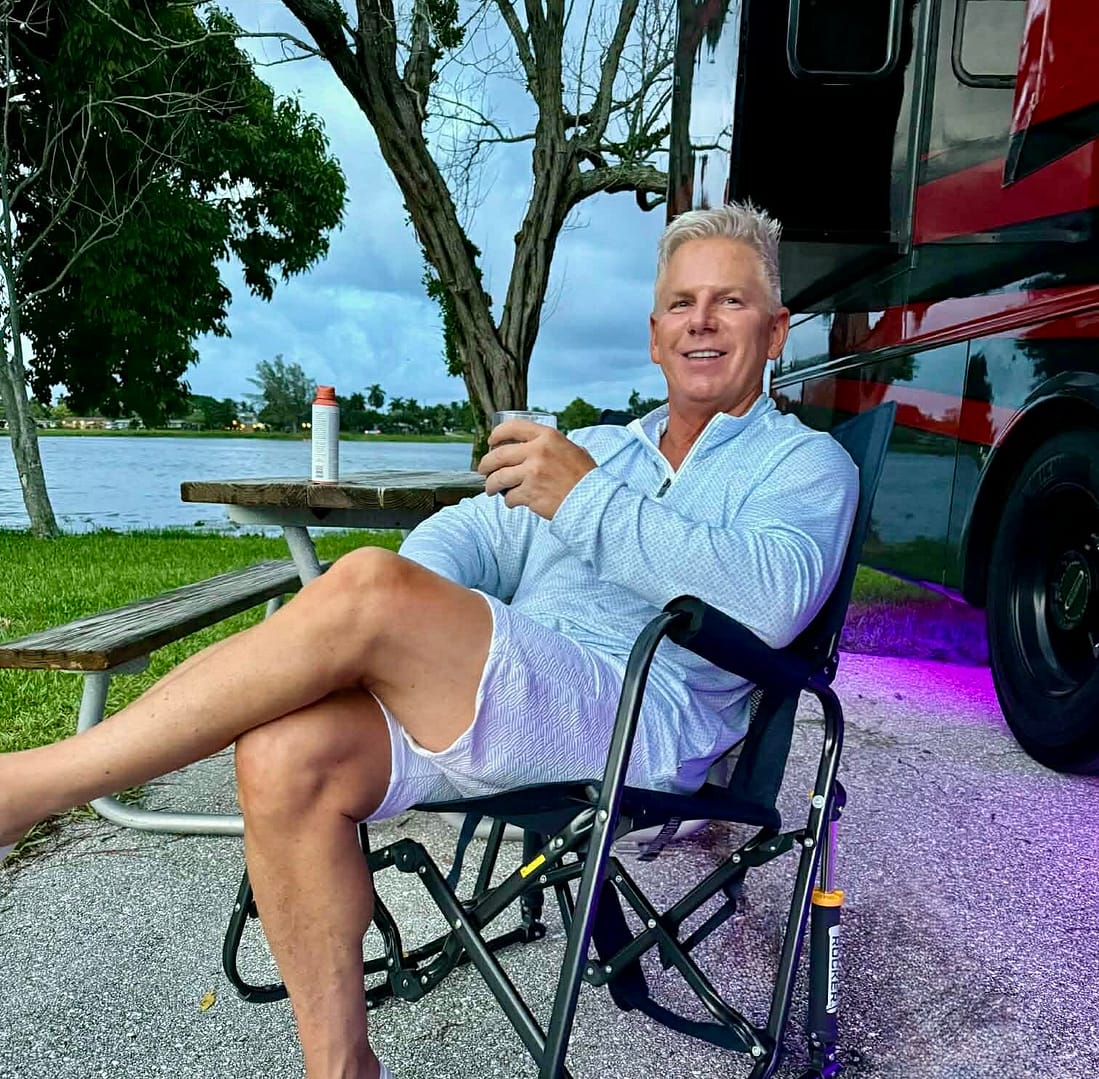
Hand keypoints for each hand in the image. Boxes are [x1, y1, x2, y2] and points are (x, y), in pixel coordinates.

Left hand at [479, 419, 595, 517]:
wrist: (593, 500)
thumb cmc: (585, 477)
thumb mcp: (572, 450)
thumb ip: (554, 445)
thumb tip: (538, 444)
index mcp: (547, 437)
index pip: (512, 428)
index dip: (497, 434)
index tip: (491, 442)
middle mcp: (537, 452)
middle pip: (498, 455)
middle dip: (486, 464)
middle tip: (483, 470)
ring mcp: (532, 474)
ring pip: (498, 478)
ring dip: (491, 485)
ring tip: (491, 489)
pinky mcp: (530, 494)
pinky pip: (509, 497)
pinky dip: (509, 501)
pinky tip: (514, 502)